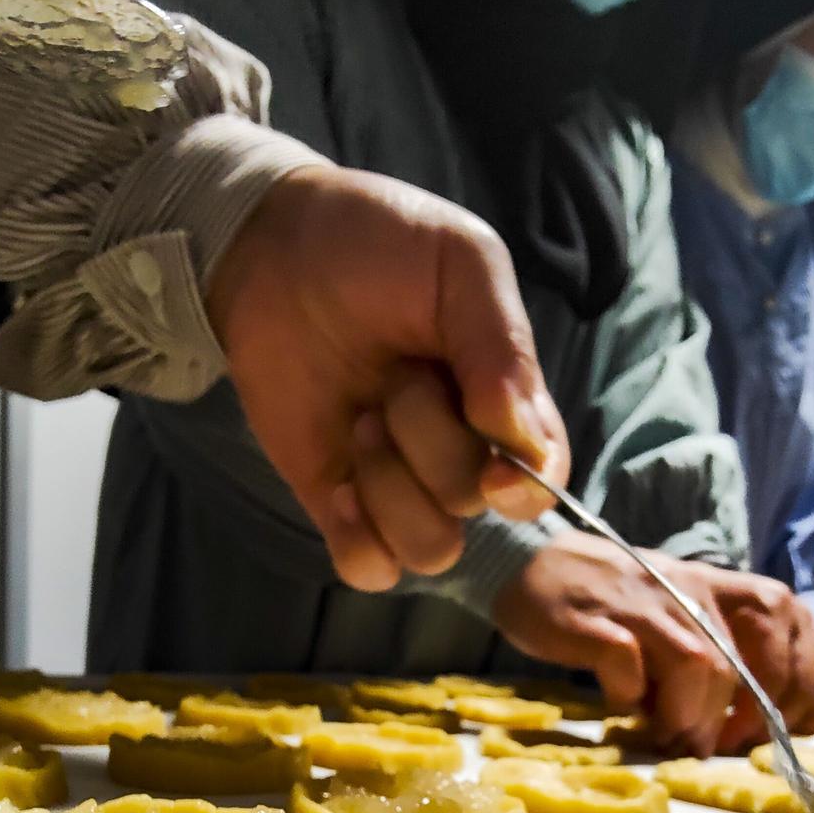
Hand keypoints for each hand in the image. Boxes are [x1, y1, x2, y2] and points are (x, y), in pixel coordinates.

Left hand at [207, 165, 569, 590]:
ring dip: (392, 489)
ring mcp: (397, 482)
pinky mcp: (338, 503)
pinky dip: (359, 539)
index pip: (542, 479)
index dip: (525, 488)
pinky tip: (337, 485)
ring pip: (430, 548)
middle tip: (393, 376)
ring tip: (360, 421)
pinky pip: (370, 568)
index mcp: (505, 400)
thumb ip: (502, 345)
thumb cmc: (376, 244)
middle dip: (430, 441)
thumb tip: (522, 439)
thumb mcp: (459, 264)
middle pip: (473, 503)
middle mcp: (460, 451)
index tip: (495, 470)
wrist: (270, 244)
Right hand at [493, 532, 813, 755]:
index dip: (805, 677)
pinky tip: (625, 709)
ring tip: (677, 739)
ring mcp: (643, 604)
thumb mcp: (692, 613)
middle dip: (754, 711)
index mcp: (721, 586)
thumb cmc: (622, 605)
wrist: (534, 564)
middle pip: (753, 651)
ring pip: (700, 664)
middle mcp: (690, 589)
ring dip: (695, 716)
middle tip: (728, 744)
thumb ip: (753, 644)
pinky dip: (633, 698)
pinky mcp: (594, 624)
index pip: (792, 619)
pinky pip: (628, 665)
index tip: (789, 725)